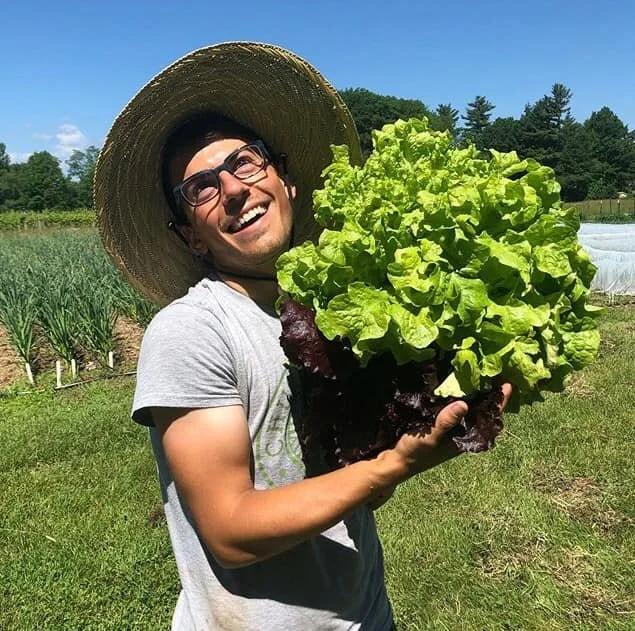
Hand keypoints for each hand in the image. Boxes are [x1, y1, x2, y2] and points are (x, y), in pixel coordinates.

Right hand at [390, 382, 512, 480]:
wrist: (396, 461)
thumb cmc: (415, 452)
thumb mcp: (430, 437)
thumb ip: (446, 421)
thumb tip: (464, 404)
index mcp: (465, 437)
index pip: (488, 416)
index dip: (499, 400)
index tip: (508, 383)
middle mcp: (462, 431)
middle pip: (482, 409)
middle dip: (489, 392)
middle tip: (494, 369)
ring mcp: (451, 426)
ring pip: (469, 406)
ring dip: (475, 391)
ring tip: (479, 370)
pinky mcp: (439, 421)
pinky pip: (454, 405)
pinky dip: (457, 393)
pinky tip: (456, 381)